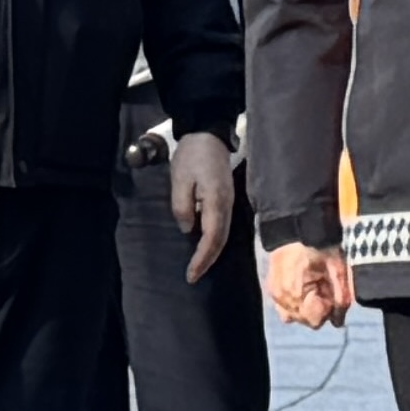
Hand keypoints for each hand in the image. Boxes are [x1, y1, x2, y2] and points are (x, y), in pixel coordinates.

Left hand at [167, 130, 236, 279]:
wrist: (209, 133)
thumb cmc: (192, 155)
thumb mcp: (180, 179)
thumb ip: (182, 206)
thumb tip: (188, 230)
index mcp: (216, 201)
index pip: (211, 237)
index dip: (202, 258)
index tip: (191, 274)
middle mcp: (227, 205)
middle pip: (221, 240)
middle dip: (207, 261)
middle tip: (193, 276)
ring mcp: (229, 202)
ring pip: (223, 235)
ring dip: (211, 253)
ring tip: (198, 267)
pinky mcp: (226, 199)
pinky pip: (223, 226)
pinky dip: (214, 241)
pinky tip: (205, 246)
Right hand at [264, 241, 356, 327]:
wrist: (297, 225)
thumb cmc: (320, 245)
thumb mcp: (338, 269)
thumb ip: (341, 298)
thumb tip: (338, 322)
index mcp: (296, 294)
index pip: (315, 321)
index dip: (328, 308)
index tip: (331, 291)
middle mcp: (281, 298)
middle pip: (305, 320)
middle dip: (318, 307)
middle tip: (324, 284)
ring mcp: (274, 293)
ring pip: (294, 315)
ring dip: (306, 306)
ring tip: (313, 284)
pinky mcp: (271, 287)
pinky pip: (284, 306)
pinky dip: (295, 301)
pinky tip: (303, 286)